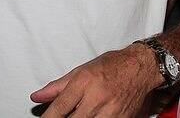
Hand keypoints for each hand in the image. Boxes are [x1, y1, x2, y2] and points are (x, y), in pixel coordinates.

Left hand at [30, 44, 161, 117]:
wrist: (141, 67)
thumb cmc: (112, 66)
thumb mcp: (81, 70)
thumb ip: (58, 86)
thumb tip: (38, 96)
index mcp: (85, 82)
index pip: (60, 107)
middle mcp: (97, 97)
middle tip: (63, 116)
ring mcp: (110, 111)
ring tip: (82, 113)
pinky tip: (93, 115)